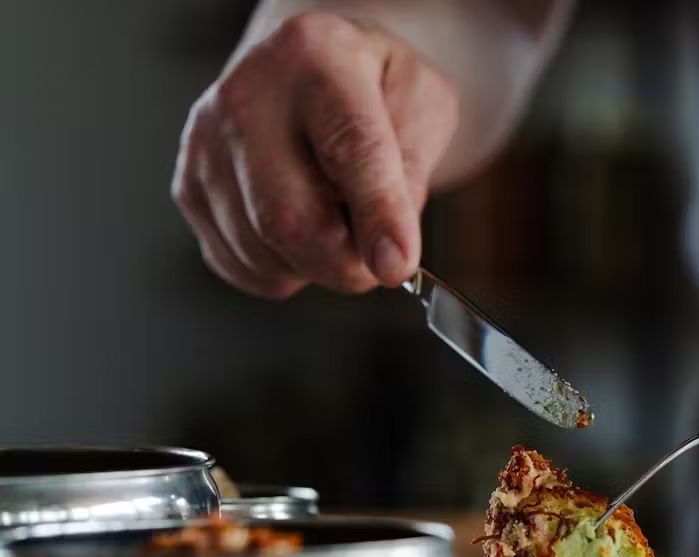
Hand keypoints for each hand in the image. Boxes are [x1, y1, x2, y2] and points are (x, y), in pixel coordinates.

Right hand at [171, 12, 457, 297]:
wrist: (311, 74)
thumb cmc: (372, 90)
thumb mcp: (421, 105)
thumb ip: (413, 172)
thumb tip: (387, 250)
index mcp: (316, 57)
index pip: (350, 147)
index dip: (377, 214)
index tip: (397, 265)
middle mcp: (246, 97)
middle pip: (289, 218)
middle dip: (347, 264)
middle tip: (381, 258)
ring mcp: (207, 146)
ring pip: (264, 253)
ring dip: (318, 265)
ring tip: (338, 219)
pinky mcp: (188, 190)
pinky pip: (243, 266)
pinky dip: (286, 269)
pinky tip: (303, 228)